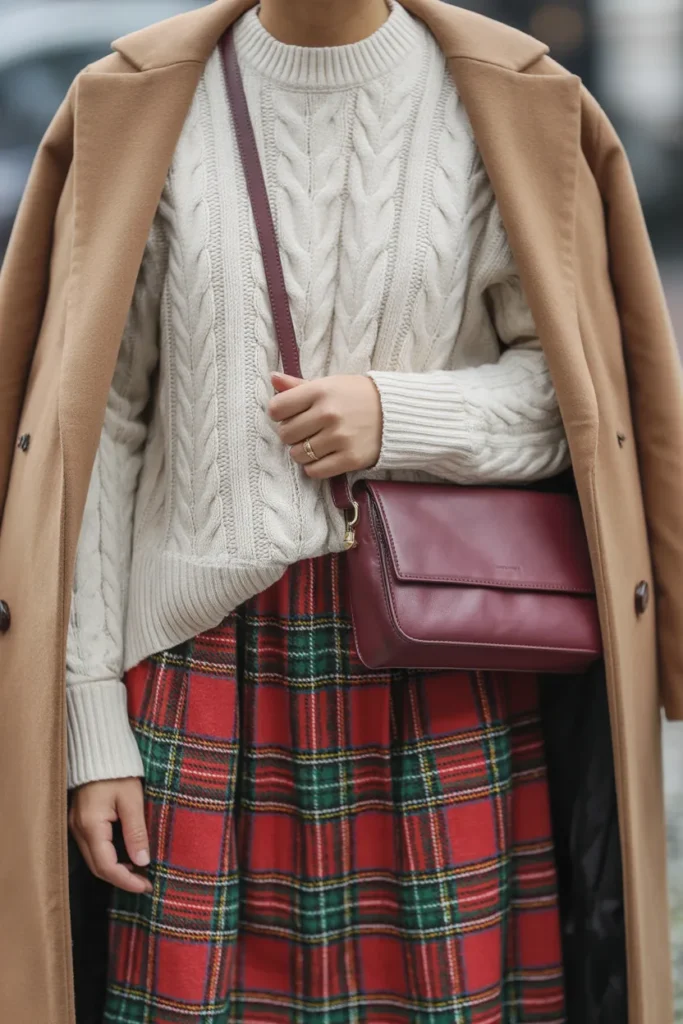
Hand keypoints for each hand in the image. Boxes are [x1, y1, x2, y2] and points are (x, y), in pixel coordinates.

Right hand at [69, 778, 152, 894]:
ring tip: (139, 873)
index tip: (146, 886)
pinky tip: (125, 857)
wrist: (99, 749)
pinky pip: (92, 848)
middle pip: (97, 867)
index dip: (126, 880)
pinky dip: (108, 858)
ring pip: (93, 859)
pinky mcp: (80, 821)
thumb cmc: (118, 771)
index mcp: (91, 825)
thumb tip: (143, 861)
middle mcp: (79, 829)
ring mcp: (76, 825)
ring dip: (114, 870)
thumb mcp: (132, 800)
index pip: (106, 866)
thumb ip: (136, 832)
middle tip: (145, 883)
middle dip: (121, 879)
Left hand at [269, 373, 382, 479]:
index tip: (289, 415)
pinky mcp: (350, 458)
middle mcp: (328, 413)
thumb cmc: (358, 396)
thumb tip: (273, 378)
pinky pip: (315, 471)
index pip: (277, 408)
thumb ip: (299, 385)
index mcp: (320, 391)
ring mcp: (339, 438)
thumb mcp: (331, 384)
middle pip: (285, 434)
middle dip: (291, 434)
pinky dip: (315, 467)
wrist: (397, 413)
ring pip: (297, 455)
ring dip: (302, 452)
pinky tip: (324, 456)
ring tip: (316, 444)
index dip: (279, 413)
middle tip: (305, 431)